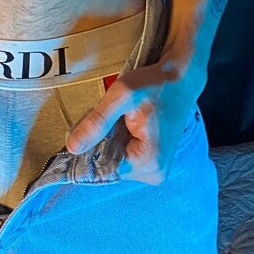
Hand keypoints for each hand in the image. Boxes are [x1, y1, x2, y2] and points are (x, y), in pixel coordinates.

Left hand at [64, 56, 198, 182]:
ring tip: (123, 118)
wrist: (181, 79)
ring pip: (115, 159)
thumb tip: (72, 147)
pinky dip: (119, 140)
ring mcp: (155, 170)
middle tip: (114, 115)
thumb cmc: (155, 85)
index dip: (91, 145)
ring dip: (110, 139)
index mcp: (148, 163)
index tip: (94, 122)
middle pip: (108, 164)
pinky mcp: (154, 162)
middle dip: (102, 140)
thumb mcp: (122, 96)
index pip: (102, 167)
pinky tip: (127, 124)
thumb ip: (97, 122)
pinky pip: (125, 156)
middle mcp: (154, 174)